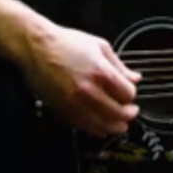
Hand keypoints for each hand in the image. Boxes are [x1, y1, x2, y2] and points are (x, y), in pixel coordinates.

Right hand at [19, 24, 142, 136]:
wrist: (36, 47)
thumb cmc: (66, 43)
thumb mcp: (100, 47)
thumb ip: (120, 66)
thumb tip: (135, 78)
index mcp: (101, 72)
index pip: (127, 94)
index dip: (131, 95)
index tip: (129, 93)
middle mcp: (88, 90)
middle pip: (117, 113)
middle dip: (128, 114)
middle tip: (131, 111)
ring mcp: (74, 103)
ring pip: (101, 125)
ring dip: (115, 127)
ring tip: (121, 124)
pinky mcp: (62, 110)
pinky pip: (83, 126)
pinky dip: (95, 129)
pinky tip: (101, 127)